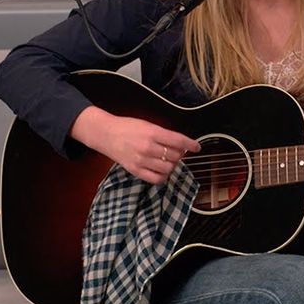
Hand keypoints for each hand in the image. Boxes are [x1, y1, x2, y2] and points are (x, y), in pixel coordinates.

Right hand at [70, 106, 200, 184]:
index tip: (197, 147)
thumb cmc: (127, 127)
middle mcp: (148, 147)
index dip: (190, 144)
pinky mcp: (135, 170)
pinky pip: (156, 179)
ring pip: (168, 168)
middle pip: (175, 156)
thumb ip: (164, 134)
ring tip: (166, 160)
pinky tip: (161, 170)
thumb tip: (181, 144)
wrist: (106, 134)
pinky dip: (163, 176)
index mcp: (152, 132)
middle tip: (174, 151)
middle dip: (178, 154)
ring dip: (171, 165)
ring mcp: (141, 160)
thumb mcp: (147, 125)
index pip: (178, 140)